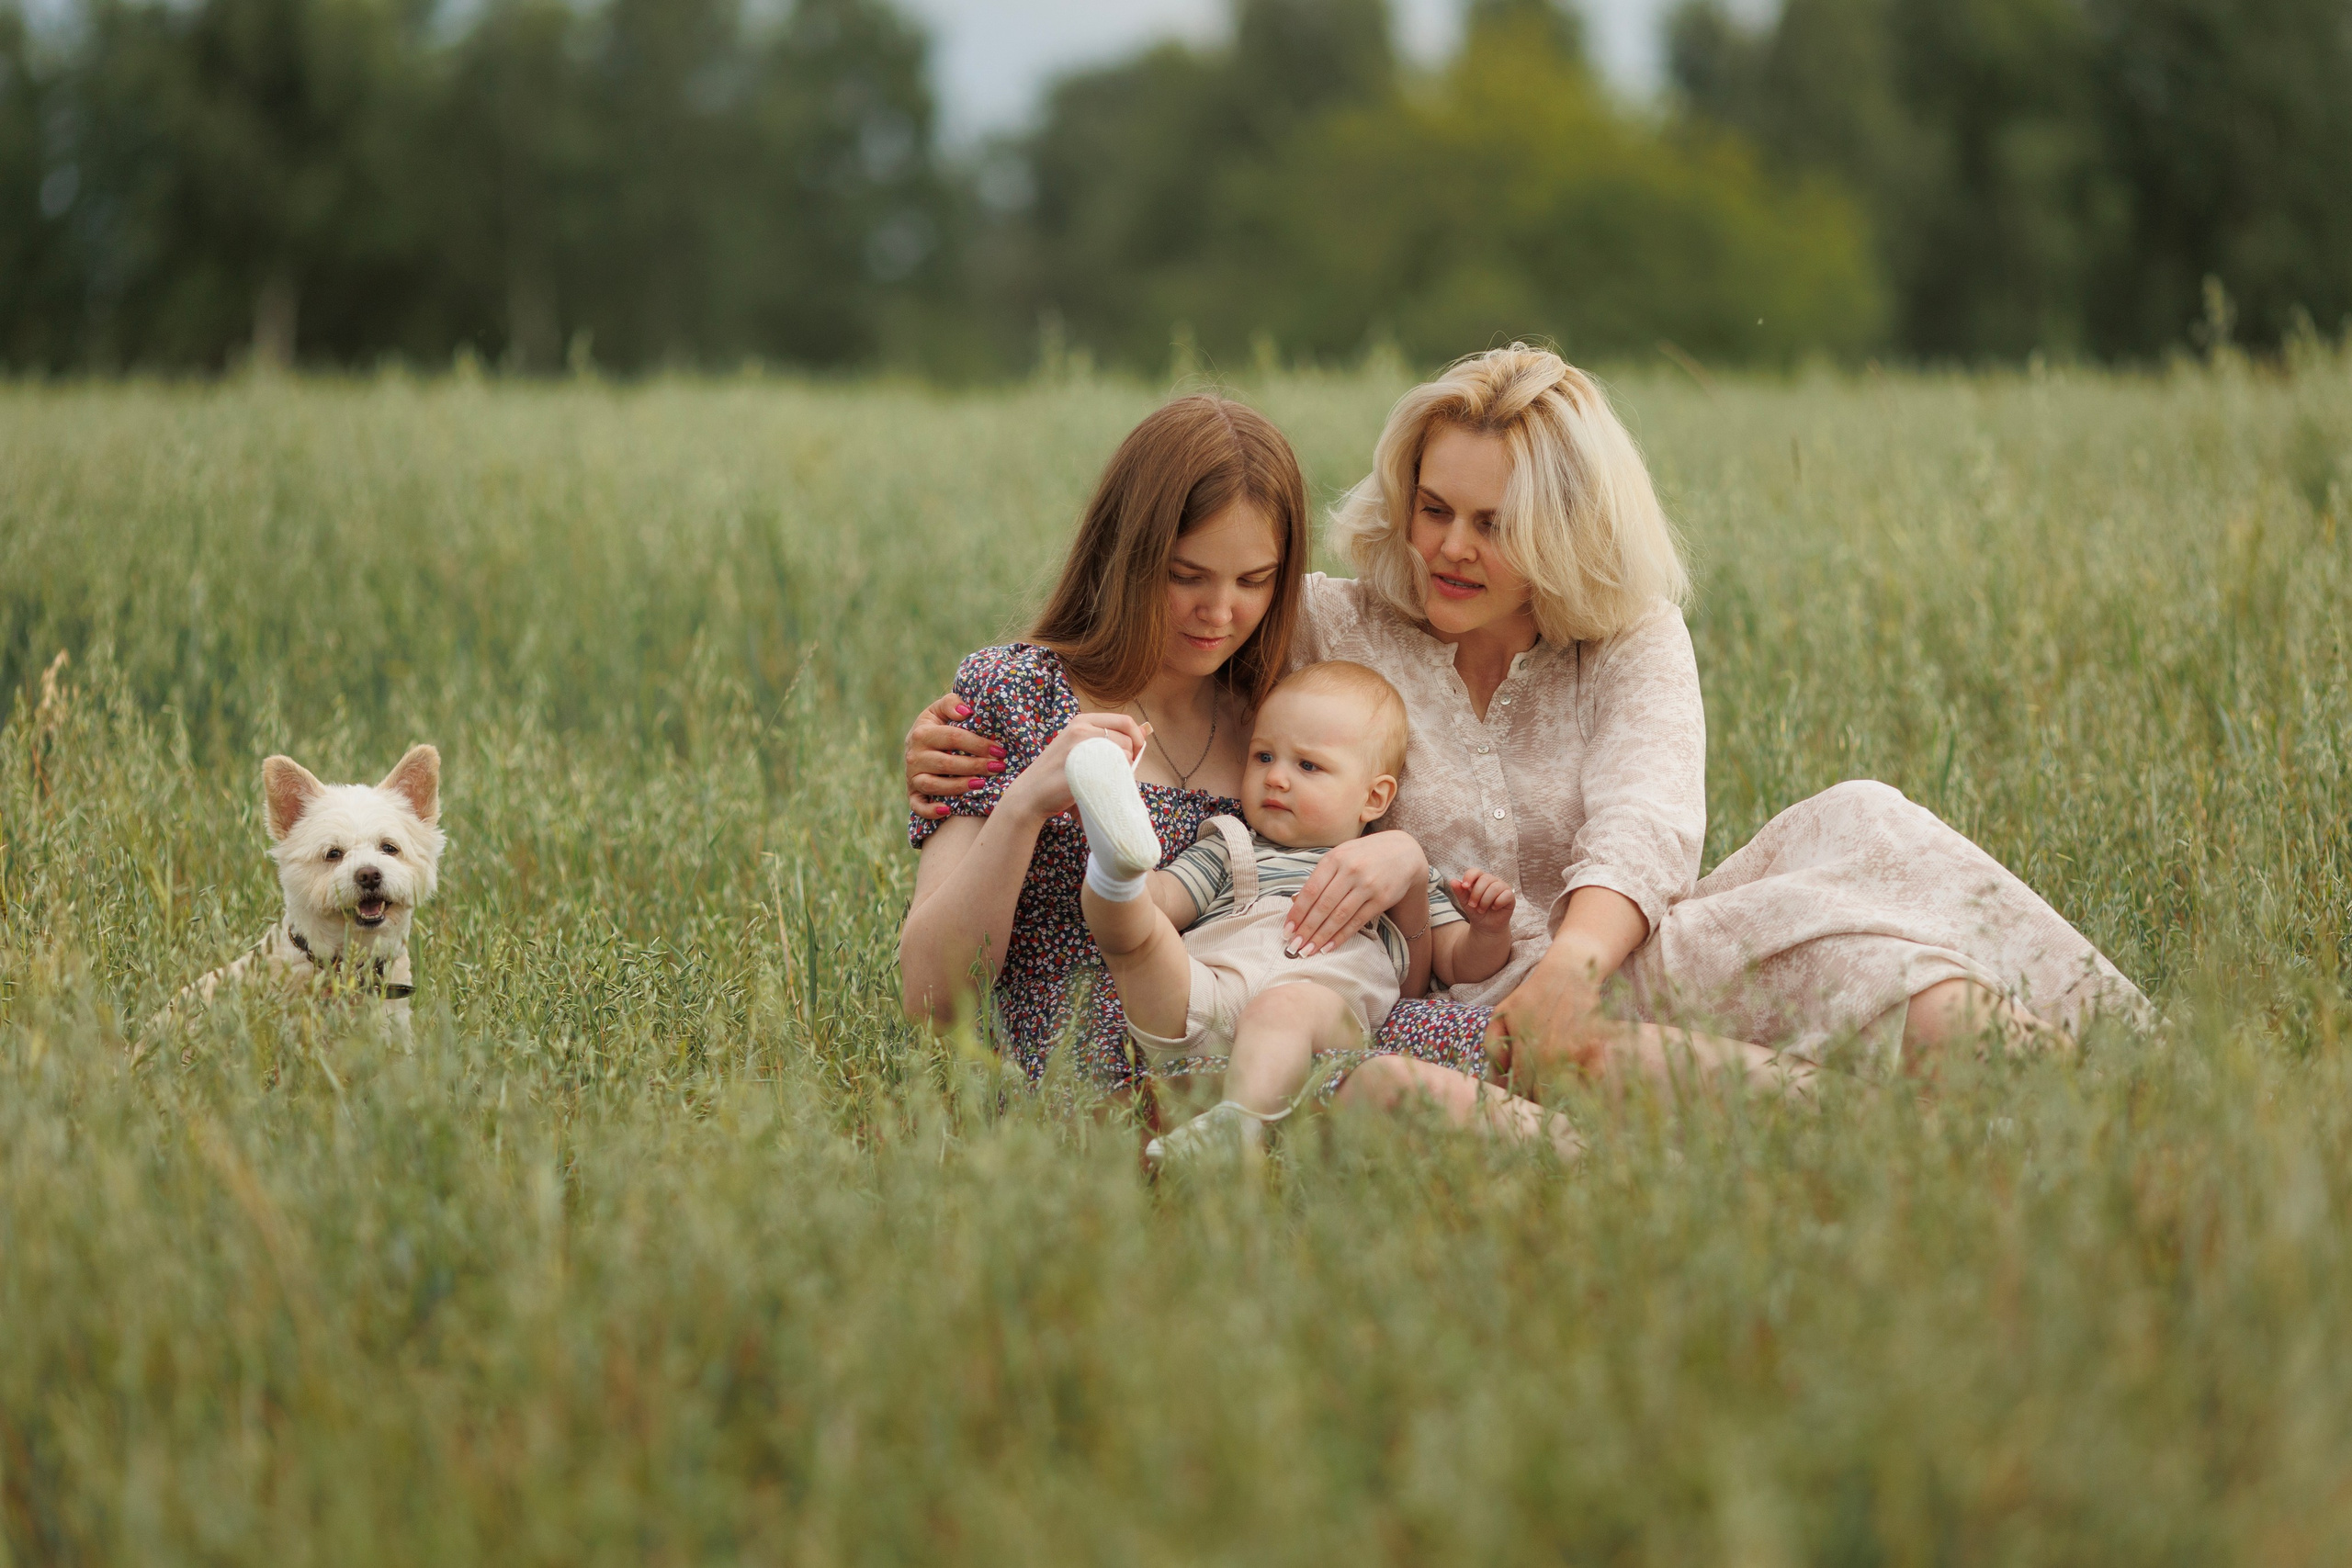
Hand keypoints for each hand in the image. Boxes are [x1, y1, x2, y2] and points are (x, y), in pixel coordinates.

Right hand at [906, 692, 1000, 818]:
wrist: (917, 743)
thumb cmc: (938, 725)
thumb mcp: (940, 709)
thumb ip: (952, 703)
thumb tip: (967, 712)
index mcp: (922, 732)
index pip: (953, 738)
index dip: (978, 744)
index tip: (999, 750)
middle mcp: (914, 755)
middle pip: (946, 763)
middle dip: (975, 766)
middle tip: (998, 767)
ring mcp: (912, 776)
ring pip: (934, 785)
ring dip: (959, 786)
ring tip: (981, 784)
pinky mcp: (912, 793)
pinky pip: (917, 805)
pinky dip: (930, 811)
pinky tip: (947, 811)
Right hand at [996, 714, 1150, 827]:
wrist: (1031, 793)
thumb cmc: (1059, 773)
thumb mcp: (1082, 746)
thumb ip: (1109, 738)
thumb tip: (1145, 729)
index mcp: (1082, 721)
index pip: (1125, 721)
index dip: (1137, 738)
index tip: (1136, 754)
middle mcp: (1080, 728)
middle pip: (1127, 739)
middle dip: (1132, 758)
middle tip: (1120, 773)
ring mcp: (1079, 746)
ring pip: (1123, 754)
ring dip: (1124, 770)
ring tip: (1110, 780)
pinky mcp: (1080, 766)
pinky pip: (1113, 770)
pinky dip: (1116, 780)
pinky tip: (1104, 786)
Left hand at [1283, 831, 1426, 956]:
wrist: (1402, 852)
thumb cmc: (1363, 855)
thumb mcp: (1340, 856)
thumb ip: (1320, 877)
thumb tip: (1296, 903)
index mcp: (1334, 859)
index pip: (1311, 890)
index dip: (1297, 913)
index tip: (1287, 929)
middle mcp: (1350, 871)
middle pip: (1323, 906)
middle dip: (1306, 929)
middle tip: (1294, 945)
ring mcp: (1367, 885)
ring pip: (1339, 916)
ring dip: (1321, 936)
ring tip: (1308, 950)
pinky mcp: (1381, 899)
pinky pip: (1357, 922)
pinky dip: (1341, 936)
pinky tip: (1329, 947)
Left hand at [1449, 869, 1515, 932]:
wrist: (1486, 926)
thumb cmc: (1476, 911)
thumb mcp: (1465, 902)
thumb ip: (1459, 892)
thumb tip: (1453, 881)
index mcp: (1480, 879)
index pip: (1475, 871)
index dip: (1470, 877)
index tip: (1465, 886)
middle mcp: (1492, 881)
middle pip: (1485, 879)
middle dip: (1476, 894)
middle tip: (1473, 905)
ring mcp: (1502, 887)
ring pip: (1495, 887)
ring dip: (1485, 901)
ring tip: (1482, 909)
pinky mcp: (1510, 896)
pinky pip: (1506, 895)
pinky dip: (1497, 903)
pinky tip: (1494, 908)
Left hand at [1482, 940, 1618, 1086]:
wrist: (1568, 974)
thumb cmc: (1531, 996)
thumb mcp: (1501, 1014)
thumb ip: (1493, 1045)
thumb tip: (1499, 1074)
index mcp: (1525, 1050)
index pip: (1520, 1090)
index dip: (1520, 1096)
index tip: (1522, 1094)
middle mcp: (1549, 1056)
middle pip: (1543, 1098)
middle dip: (1540, 1100)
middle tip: (1540, 1096)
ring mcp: (1574, 1054)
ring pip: (1567, 1094)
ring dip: (1562, 1098)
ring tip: (1558, 1095)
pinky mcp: (1595, 1050)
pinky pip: (1592, 1082)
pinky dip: (1587, 1087)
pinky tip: (1579, 1083)